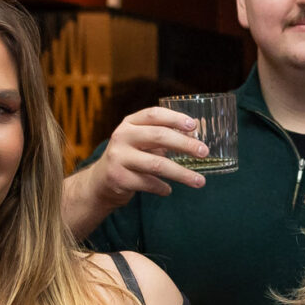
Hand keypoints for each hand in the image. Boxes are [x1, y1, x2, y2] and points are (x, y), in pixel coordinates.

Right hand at [86, 107, 210, 206]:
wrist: (100, 181)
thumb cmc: (130, 157)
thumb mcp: (142, 141)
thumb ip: (165, 135)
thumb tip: (200, 129)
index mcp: (130, 123)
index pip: (154, 114)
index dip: (175, 118)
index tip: (194, 125)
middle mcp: (122, 136)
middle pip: (159, 136)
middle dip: (185, 144)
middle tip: (204, 152)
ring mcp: (119, 157)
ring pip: (157, 164)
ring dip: (182, 174)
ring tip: (200, 181)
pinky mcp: (118, 178)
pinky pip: (148, 183)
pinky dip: (162, 188)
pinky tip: (168, 190)